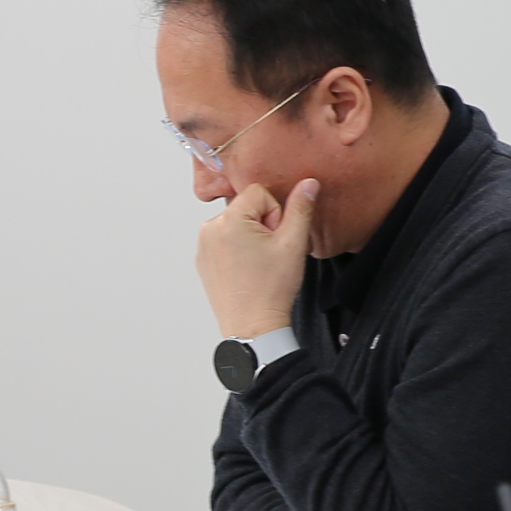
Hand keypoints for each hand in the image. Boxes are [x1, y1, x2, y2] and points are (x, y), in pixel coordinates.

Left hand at [197, 177, 318, 339]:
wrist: (252, 327)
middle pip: (246, 208)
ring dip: (250, 237)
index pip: (259, 193)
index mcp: (229, 219)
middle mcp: (210, 229)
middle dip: (263, 225)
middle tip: (269, 253)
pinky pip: (225, 242)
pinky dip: (238, 251)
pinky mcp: (203, 261)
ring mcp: (203, 246)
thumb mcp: (293, 243)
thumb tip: (308, 183)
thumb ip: (301, 208)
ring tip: (259, 264)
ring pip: (236, 224)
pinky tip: (248, 271)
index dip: (275, 213)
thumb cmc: (270, 291)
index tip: (276, 238)